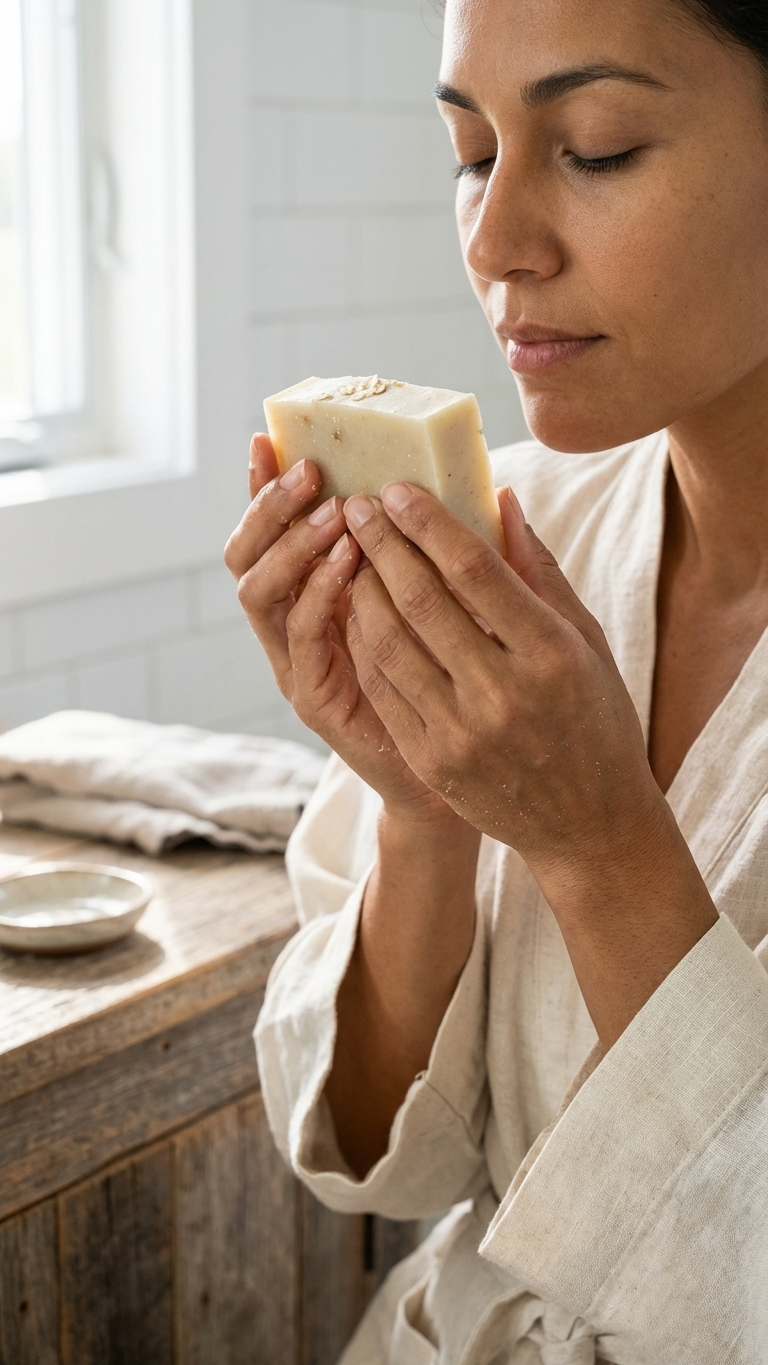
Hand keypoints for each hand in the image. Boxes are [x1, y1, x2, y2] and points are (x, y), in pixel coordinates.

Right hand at [224, 436, 462, 825]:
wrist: (467, 773)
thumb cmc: (463, 682)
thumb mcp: (457, 603)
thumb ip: (455, 552)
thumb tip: (492, 486)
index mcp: (318, 594)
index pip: (273, 531)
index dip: (263, 486)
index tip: (270, 437)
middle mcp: (295, 625)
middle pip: (247, 555)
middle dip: (269, 506)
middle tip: (307, 467)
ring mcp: (298, 663)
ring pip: (259, 592)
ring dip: (291, 544)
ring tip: (333, 510)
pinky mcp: (313, 698)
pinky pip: (300, 637)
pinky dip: (318, 593)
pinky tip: (348, 562)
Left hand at [343, 480, 659, 884]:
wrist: (588, 823)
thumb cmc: (595, 718)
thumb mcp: (586, 641)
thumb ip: (539, 571)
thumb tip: (500, 498)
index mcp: (550, 653)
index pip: (472, 571)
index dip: (426, 523)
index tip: (395, 490)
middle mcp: (502, 693)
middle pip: (421, 601)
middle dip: (382, 544)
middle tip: (357, 506)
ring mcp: (461, 732)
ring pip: (389, 642)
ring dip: (362, 589)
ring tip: (353, 554)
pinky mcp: (432, 760)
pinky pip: (382, 687)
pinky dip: (364, 641)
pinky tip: (357, 609)